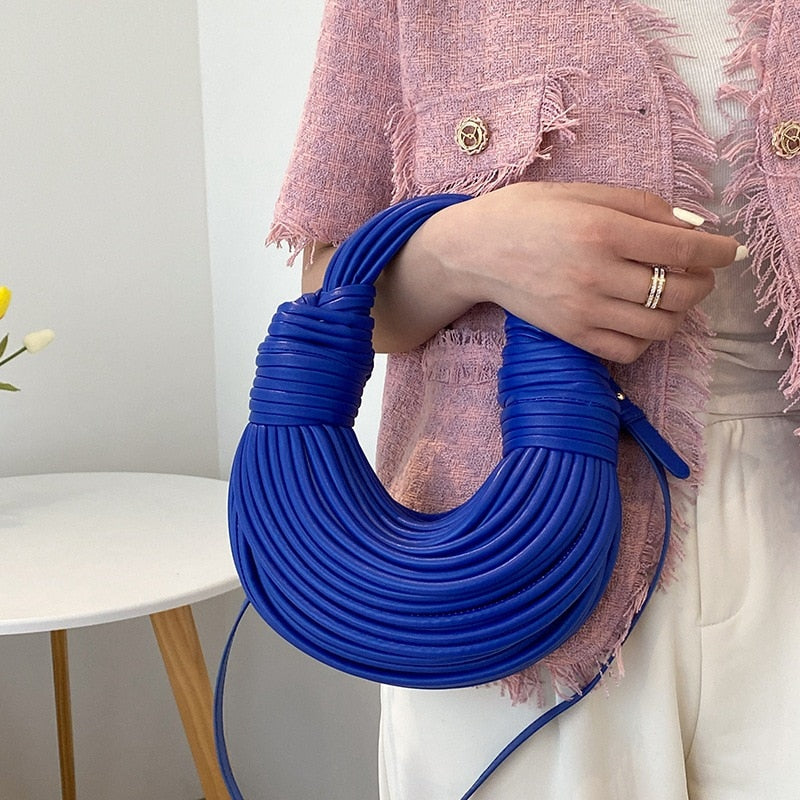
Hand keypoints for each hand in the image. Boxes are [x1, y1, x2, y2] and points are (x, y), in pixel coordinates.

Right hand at [419, 182, 741, 362]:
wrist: (474, 251)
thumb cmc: (527, 213)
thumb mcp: (584, 192)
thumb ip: (643, 205)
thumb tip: (696, 226)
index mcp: (602, 229)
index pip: (684, 248)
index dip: (718, 251)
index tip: (729, 250)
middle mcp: (596, 274)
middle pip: (680, 291)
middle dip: (703, 281)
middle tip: (697, 270)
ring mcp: (584, 311)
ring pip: (661, 326)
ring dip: (678, 312)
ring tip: (668, 294)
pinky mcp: (572, 335)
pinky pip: (630, 349)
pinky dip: (647, 337)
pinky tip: (639, 316)